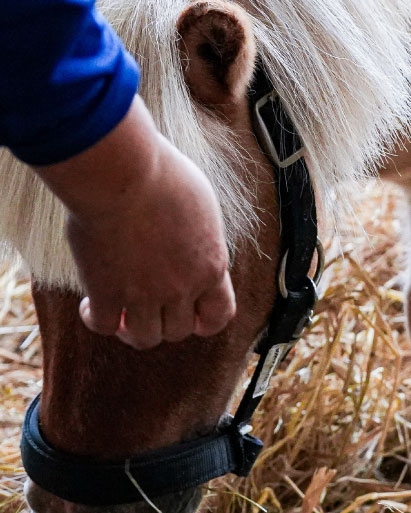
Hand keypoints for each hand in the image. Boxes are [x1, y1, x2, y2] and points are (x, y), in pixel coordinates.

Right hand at [33, 101, 235, 347]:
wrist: (123, 175)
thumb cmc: (161, 177)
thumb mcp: (201, 206)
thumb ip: (200, 237)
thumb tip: (194, 241)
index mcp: (212, 266)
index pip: (220, 315)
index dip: (203, 322)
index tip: (188, 314)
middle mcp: (183, 287)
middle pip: (179, 331)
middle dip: (163, 322)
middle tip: (145, 306)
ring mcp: (146, 294)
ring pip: (144, 338)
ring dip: (131, 330)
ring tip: (120, 312)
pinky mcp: (107, 292)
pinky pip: (104, 326)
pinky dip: (96, 320)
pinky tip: (89, 304)